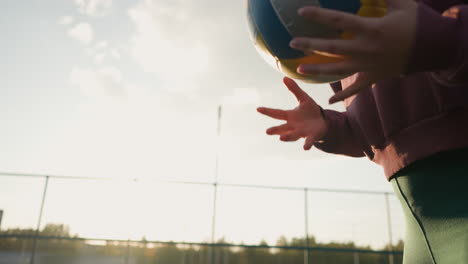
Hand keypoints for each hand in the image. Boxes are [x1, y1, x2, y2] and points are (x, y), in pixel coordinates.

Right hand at [257, 77, 327, 149]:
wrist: (323, 122)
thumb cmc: (310, 111)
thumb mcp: (303, 98)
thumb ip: (294, 89)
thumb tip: (284, 77)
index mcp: (290, 116)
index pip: (277, 113)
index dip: (268, 111)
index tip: (258, 108)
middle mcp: (293, 126)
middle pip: (282, 128)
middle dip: (275, 130)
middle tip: (268, 131)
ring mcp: (302, 132)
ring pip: (293, 135)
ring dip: (287, 137)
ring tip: (281, 138)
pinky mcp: (311, 136)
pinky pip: (308, 141)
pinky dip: (306, 144)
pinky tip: (305, 147)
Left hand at [289, 0, 417, 103]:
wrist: (434, 48)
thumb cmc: (416, 23)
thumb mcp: (400, 3)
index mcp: (372, 29)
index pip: (339, 20)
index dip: (319, 15)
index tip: (301, 12)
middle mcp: (366, 49)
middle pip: (332, 48)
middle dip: (310, 45)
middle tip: (292, 43)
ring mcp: (369, 66)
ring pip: (338, 70)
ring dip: (318, 70)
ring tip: (300, 69)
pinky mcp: (374, 77)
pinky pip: (357, 88)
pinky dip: (344, 96)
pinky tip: (330, 102)